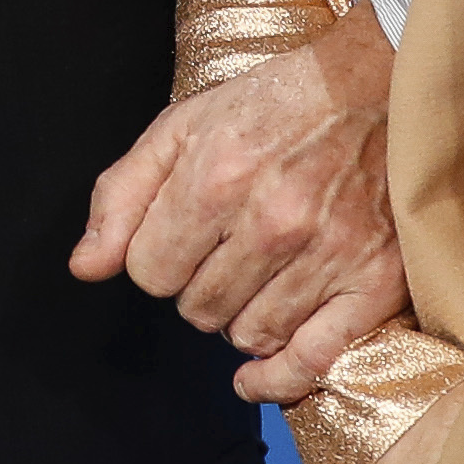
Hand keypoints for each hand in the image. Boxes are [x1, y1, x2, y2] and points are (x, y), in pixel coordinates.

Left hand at [69, 0, 408, 404]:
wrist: (378, 84)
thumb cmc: (275, 105)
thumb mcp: (182, 128)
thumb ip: (123, 195)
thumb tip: (85, 268)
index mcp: (217, 177)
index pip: (149, 272)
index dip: (157, 259)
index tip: (183, 240)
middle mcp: (273, 222)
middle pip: (197, 309)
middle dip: (199, 288)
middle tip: (228, 253)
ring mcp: (329, 255)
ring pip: (248, 334)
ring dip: (241, 317)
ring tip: (259, 278)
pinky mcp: (376, 280)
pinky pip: (313, 360)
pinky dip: (279, 379)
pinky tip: (255, 377)